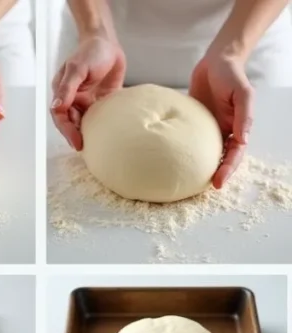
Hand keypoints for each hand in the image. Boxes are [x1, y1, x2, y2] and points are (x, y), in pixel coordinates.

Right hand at [50, 36, 125, 149]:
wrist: (108, 43)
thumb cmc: (91, 52)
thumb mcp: (77, 69)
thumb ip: (67, 89)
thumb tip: (57, 108)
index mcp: (63, 93)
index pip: (60, 116)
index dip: (67, 131)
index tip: (76, 142)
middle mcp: (73, 100)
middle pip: (71, 122)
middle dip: (75, 136)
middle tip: (84, 148)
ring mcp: (87, 101)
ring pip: (84, 122)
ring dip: (87, 133)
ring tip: (95, 145)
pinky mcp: (102, 101)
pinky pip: (99, 116)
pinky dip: (101, 126)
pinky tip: (107, 134)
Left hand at [189, 54, 251, 188]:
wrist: (215, 60)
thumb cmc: (231, 75)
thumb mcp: (243, 93)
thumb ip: (244, 115)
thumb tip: (242, 139)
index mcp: (237, 127)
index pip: (234, 154)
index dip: (227, 170)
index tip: (218, 183)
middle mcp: (223, 131)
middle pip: (220, 158)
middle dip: (214, 174)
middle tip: (200, 190)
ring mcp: (207, 128)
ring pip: (203, 152)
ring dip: (198, 166)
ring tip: (184, 182)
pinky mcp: (192, 122)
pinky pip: (187, 139)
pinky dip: (181, 149)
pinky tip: (169, 159)